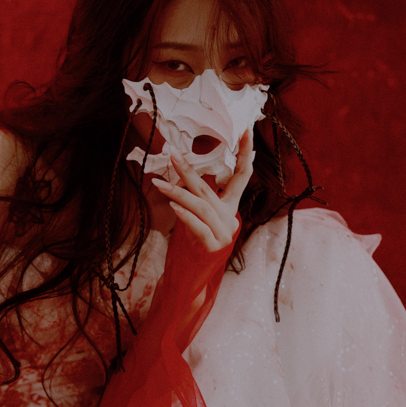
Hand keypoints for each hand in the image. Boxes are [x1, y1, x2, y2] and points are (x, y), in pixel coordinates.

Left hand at [151, 130, 252, 252]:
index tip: (246, 131)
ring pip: (200, 207)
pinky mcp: (213, 247)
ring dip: (178, 193)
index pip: (242, 175)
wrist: (193, 275)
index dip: (245, 153)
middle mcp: (230, 218)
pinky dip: (185, 216)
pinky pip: (198, 226)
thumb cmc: (195, 242)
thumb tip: (180, 174)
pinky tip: (174, 207)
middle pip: (209, 189)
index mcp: (230, 207)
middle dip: (189, 170)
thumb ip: (196, 198)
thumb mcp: (198, 217)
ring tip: (159, 185)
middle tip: (173, 155)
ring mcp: (224, 233)